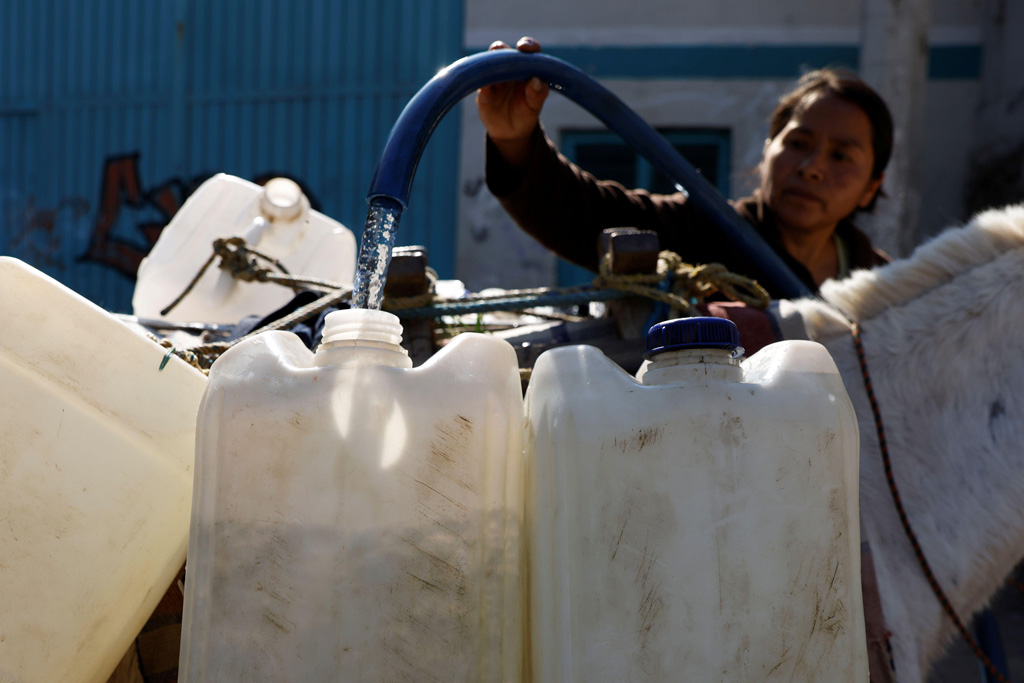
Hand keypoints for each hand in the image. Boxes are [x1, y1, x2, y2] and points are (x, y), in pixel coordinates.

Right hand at [476, 37, 549, 168]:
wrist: (510, 131)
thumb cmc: (525, 114)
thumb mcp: (534, 107)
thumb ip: (537, 94)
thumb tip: (536, 80)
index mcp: (527, 68)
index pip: (529, 51)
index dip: (528, 45)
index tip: (523, 47)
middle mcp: (510, 68)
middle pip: (504, 51)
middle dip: (501, 49)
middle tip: (500, 52)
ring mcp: (494, 77)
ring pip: (488, 63)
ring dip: (488, 62)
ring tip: (490, 69)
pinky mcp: (483, 89)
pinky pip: (479, 82)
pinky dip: (481, 82)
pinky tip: (484, 89)